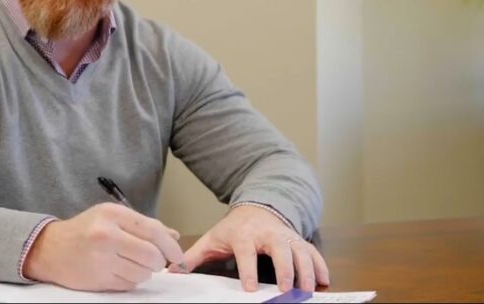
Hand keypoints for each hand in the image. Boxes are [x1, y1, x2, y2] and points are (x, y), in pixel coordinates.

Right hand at [22, 203, 185, 291]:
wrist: (50, 248)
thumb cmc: (85, 230)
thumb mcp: (111, 217)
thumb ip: (143, 225)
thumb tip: (174, 237)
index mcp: (112, 214)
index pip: (153, 231)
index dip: (171, 247)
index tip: (178, 256)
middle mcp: (107, 235)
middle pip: (152, 256)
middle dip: (158, 262)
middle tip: (152, 261)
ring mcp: (102, 259)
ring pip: (143, 273)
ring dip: (143, 272)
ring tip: (128, 263)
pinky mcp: (98, 279)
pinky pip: (129, 284)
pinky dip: (129, 280)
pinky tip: (117, 270)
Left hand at [178, 205, 329, 292]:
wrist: (257, 207)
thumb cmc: (234, 228)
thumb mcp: (213, 238)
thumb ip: (193, 255)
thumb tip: (172, 270)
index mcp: (244, 235)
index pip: (246, 253)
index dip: (248, 270)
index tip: (250, 288)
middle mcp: (268, 234)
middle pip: (279, 251)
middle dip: (284, 270)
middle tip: (286, 290)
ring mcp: (286, 236)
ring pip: (300, 251)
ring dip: (306, 270)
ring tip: (308, 290)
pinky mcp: (300, 240)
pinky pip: (314, 252)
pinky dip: (321, 265)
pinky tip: (325, 281)